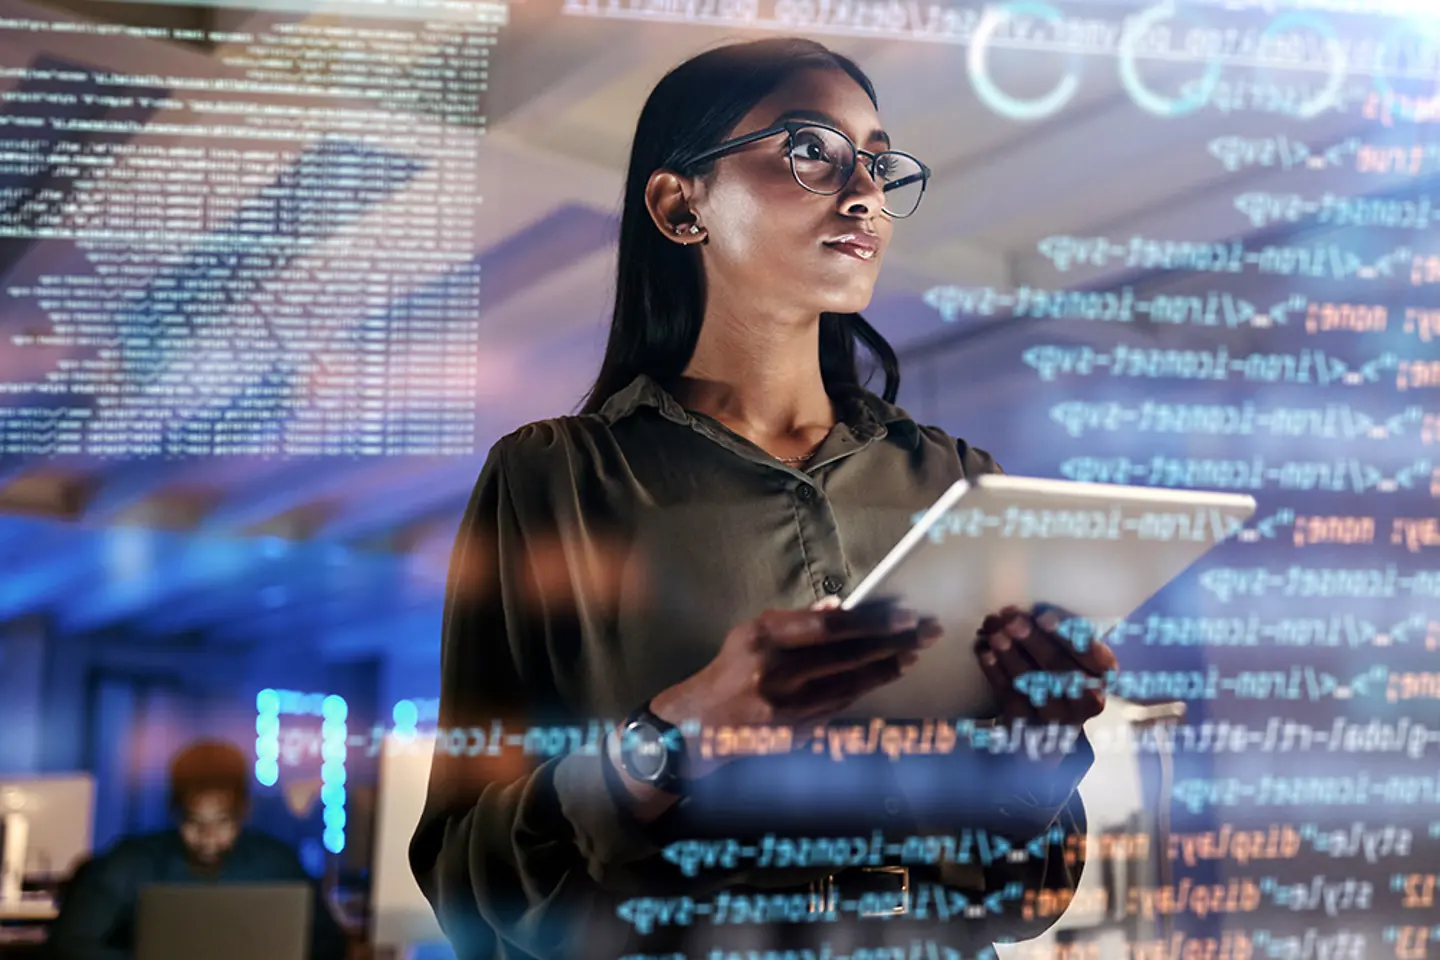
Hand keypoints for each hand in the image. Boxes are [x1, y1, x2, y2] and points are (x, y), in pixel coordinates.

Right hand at [650, 597, 940, 777]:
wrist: (703, 723)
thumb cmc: (732, 668)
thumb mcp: (752, 632)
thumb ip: (797, 620)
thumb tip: (841, 607)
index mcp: (764, 638)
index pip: (830, 627)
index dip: (872, 621)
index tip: (904, 615)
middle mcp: (777, 672)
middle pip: (849, 655)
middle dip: (894, 642)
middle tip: (927, 631)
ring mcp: (788, 706)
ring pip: (853, 683)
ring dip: (888, 667)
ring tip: (914, 652)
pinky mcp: (797, 730)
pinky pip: (842, 704)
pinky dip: (867, 687)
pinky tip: (887, 674)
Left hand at [974, 604, 1117, 729]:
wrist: (1052, 720)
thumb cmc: (1062, 669)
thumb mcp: (1072, 651)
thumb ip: (1058, 632)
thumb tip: (1026, 611)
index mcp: (1103, 673)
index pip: (1092, 654)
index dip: (1067, 636)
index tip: (1043, 618)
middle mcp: (1087, 698)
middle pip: (1060, 668)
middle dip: (1033, 641)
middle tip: (1013, 621)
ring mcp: (1058, 715)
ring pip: (1033, 684)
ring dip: (1011, 656)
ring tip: (995, 633)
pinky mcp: (1030, 724)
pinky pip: (1012, 697)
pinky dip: (997, 673)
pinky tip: (985, 653)